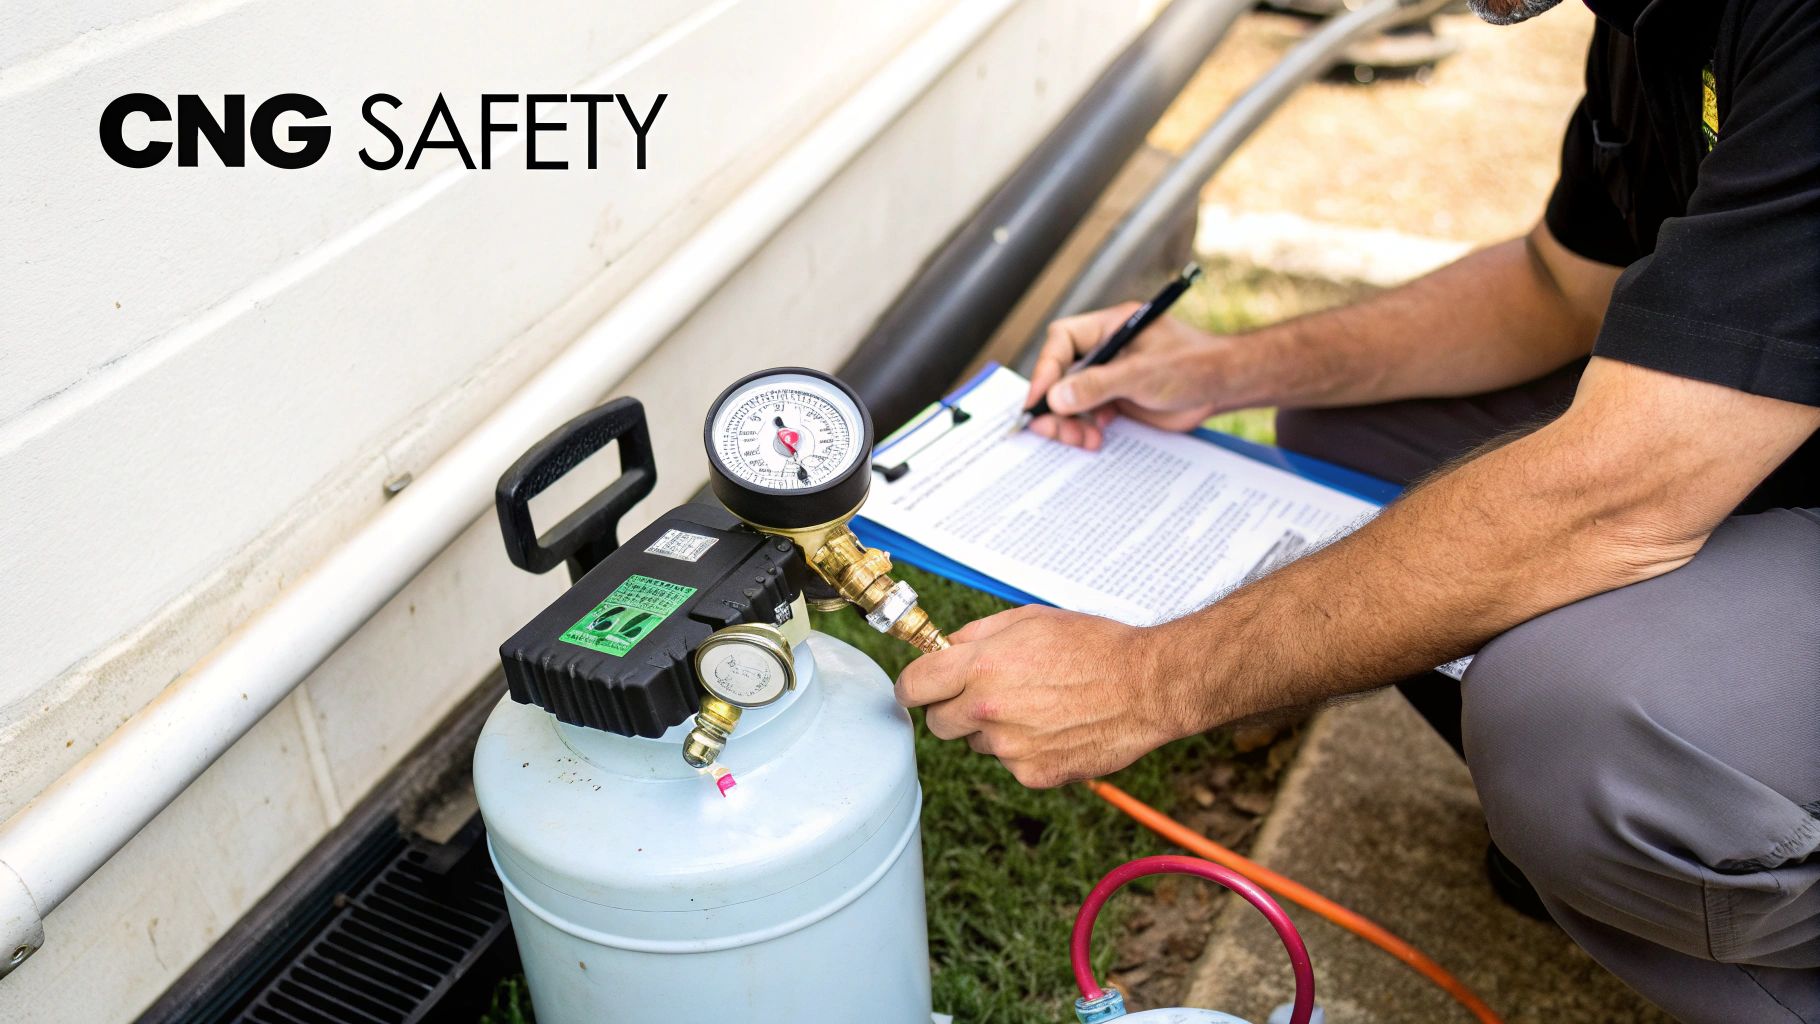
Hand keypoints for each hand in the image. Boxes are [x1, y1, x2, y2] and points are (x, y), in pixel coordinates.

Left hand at [894, 605, 1190, 787]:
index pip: (913, 686)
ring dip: (992, 729)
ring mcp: (1009, 748)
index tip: (917, 688)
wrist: (1146, 686)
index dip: (912, 686)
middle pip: (937, 722)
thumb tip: (945, 648)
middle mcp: (987, 711)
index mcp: (981, 667)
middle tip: (984, 694)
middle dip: (951, 708)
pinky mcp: (1033, 774)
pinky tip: (1056, 727)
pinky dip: (1025, 749)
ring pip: (976, 743)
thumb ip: (978, 635)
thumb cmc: (1094, 646)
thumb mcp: (1029, 619)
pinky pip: (1011, 763)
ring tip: (1038, 705)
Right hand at [1025, 304, 1232, 449]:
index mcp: (1108, 327)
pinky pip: (1089, 416)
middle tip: (1053, 429)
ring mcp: (1110, 377)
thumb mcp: (1142, 374)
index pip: (1062, 341)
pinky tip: (1094, 440)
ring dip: (1069, 422)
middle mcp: (1104, 350)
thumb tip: (1056, 397)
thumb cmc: (1194, 365)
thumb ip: (1098, 385)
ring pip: (1071, 399)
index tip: (1039, 399)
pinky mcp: (1118, 401)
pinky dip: (1085, 430)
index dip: (1045, 369)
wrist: (1225, 386)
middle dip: (1054, 403)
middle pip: (1060, 374)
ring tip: (1081, 440)